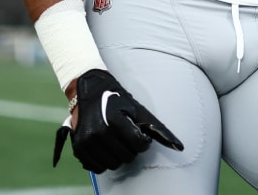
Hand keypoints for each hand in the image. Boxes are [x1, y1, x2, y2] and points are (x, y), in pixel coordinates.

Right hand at [52, 69, 182, 172]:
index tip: (140, 135)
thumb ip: (157, 128)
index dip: (143, 142)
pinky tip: (106, 148)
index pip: (139, 146)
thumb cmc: (117, 99)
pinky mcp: (78, 148)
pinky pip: (96, 167)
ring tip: (117, 141)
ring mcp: (86, 141)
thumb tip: (180, 147)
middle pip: (127, 157)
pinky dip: (104, 161)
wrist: (89, 90)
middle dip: (131, 149)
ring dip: (118, 156)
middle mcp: (99, 132)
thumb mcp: (138, 109)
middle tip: (127, 136)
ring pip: (112, 164)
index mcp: (115, 120)